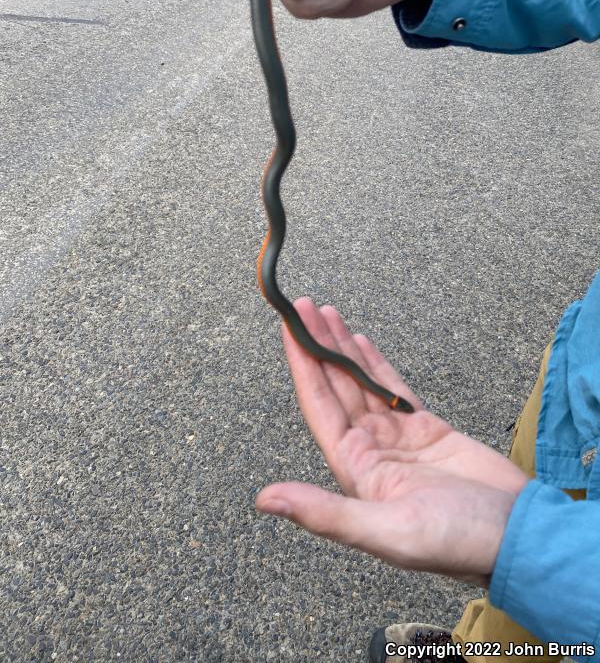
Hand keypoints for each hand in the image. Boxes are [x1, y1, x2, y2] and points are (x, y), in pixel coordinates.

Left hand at [256, 298, 528, 586]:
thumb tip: (264, 500)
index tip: (290, 328)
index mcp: (354, 469)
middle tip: (304, 306)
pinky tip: (360, 342)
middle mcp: (369, 450)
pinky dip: (375, 363)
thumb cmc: (456, 542)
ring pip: (361, 382)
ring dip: (342, 348)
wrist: (520, 536)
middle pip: (335, 386)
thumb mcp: (386, 531)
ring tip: (326, 315)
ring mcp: (397, 437)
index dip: (302, 365)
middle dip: (318, 346)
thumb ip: (325, 513)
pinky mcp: (426, 429)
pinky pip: (392, 388)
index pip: (318, 406)